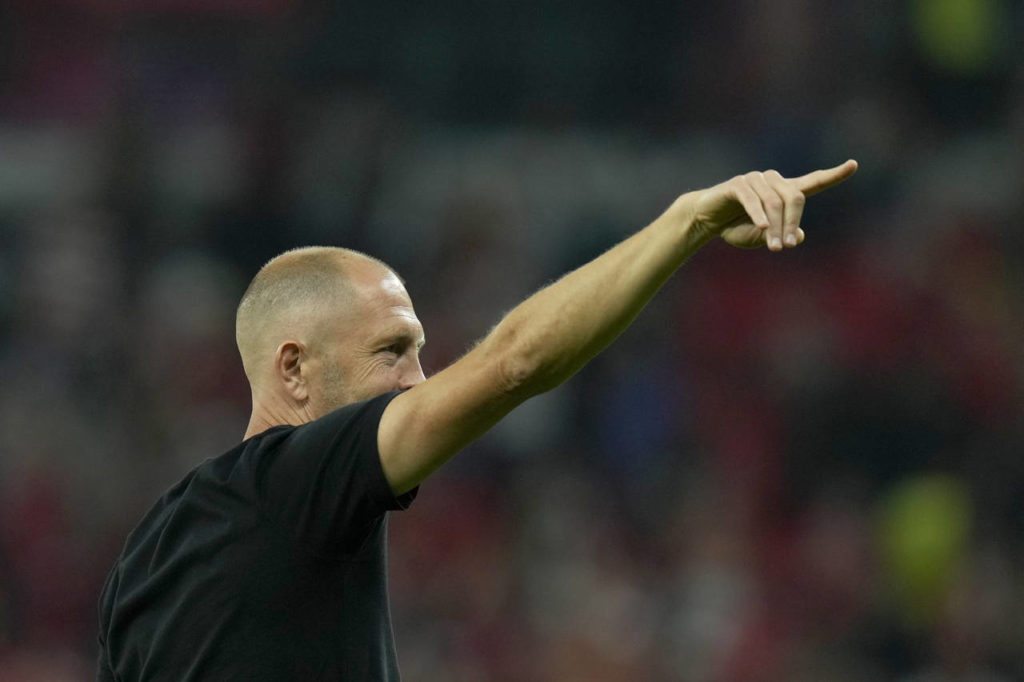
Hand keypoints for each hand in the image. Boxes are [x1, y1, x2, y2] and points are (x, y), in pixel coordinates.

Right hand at [685, 160, 857, 250]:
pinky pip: (753, 200)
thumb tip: (799, 236)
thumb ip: (782, 235)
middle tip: (785, 247)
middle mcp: (773, 181)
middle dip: (792, 223)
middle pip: (795, 197)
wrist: (706, 220)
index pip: (814, 182)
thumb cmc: (736, 227)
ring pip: (774, 202)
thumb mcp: (763, 238)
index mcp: (784, 192)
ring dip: (774, 227)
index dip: (834, 174)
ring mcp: (755, 180)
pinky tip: (761, 228)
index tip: (853, 164)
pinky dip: (758, 215)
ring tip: (773, 248)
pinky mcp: (738, 184)